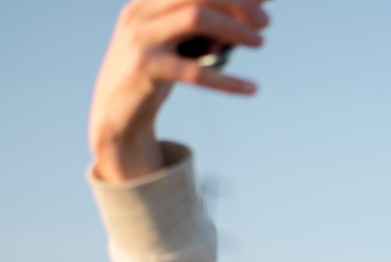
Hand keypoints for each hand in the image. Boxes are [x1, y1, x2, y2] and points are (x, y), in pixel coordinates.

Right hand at [89, 0, 269, 180]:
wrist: (115, 114)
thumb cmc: (157, 74)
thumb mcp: (179, 45)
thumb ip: (206, 30)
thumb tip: (249, 17)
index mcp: (149, 1)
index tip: (264, 0)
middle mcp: (142, 11)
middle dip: (237, 3)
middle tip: (266, 22)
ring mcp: (141, 38)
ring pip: (195, 18)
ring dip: (234, 28)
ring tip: (261, 43)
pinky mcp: (145, 69)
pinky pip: (194, 71)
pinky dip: (227, 80)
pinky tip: (251, 88)